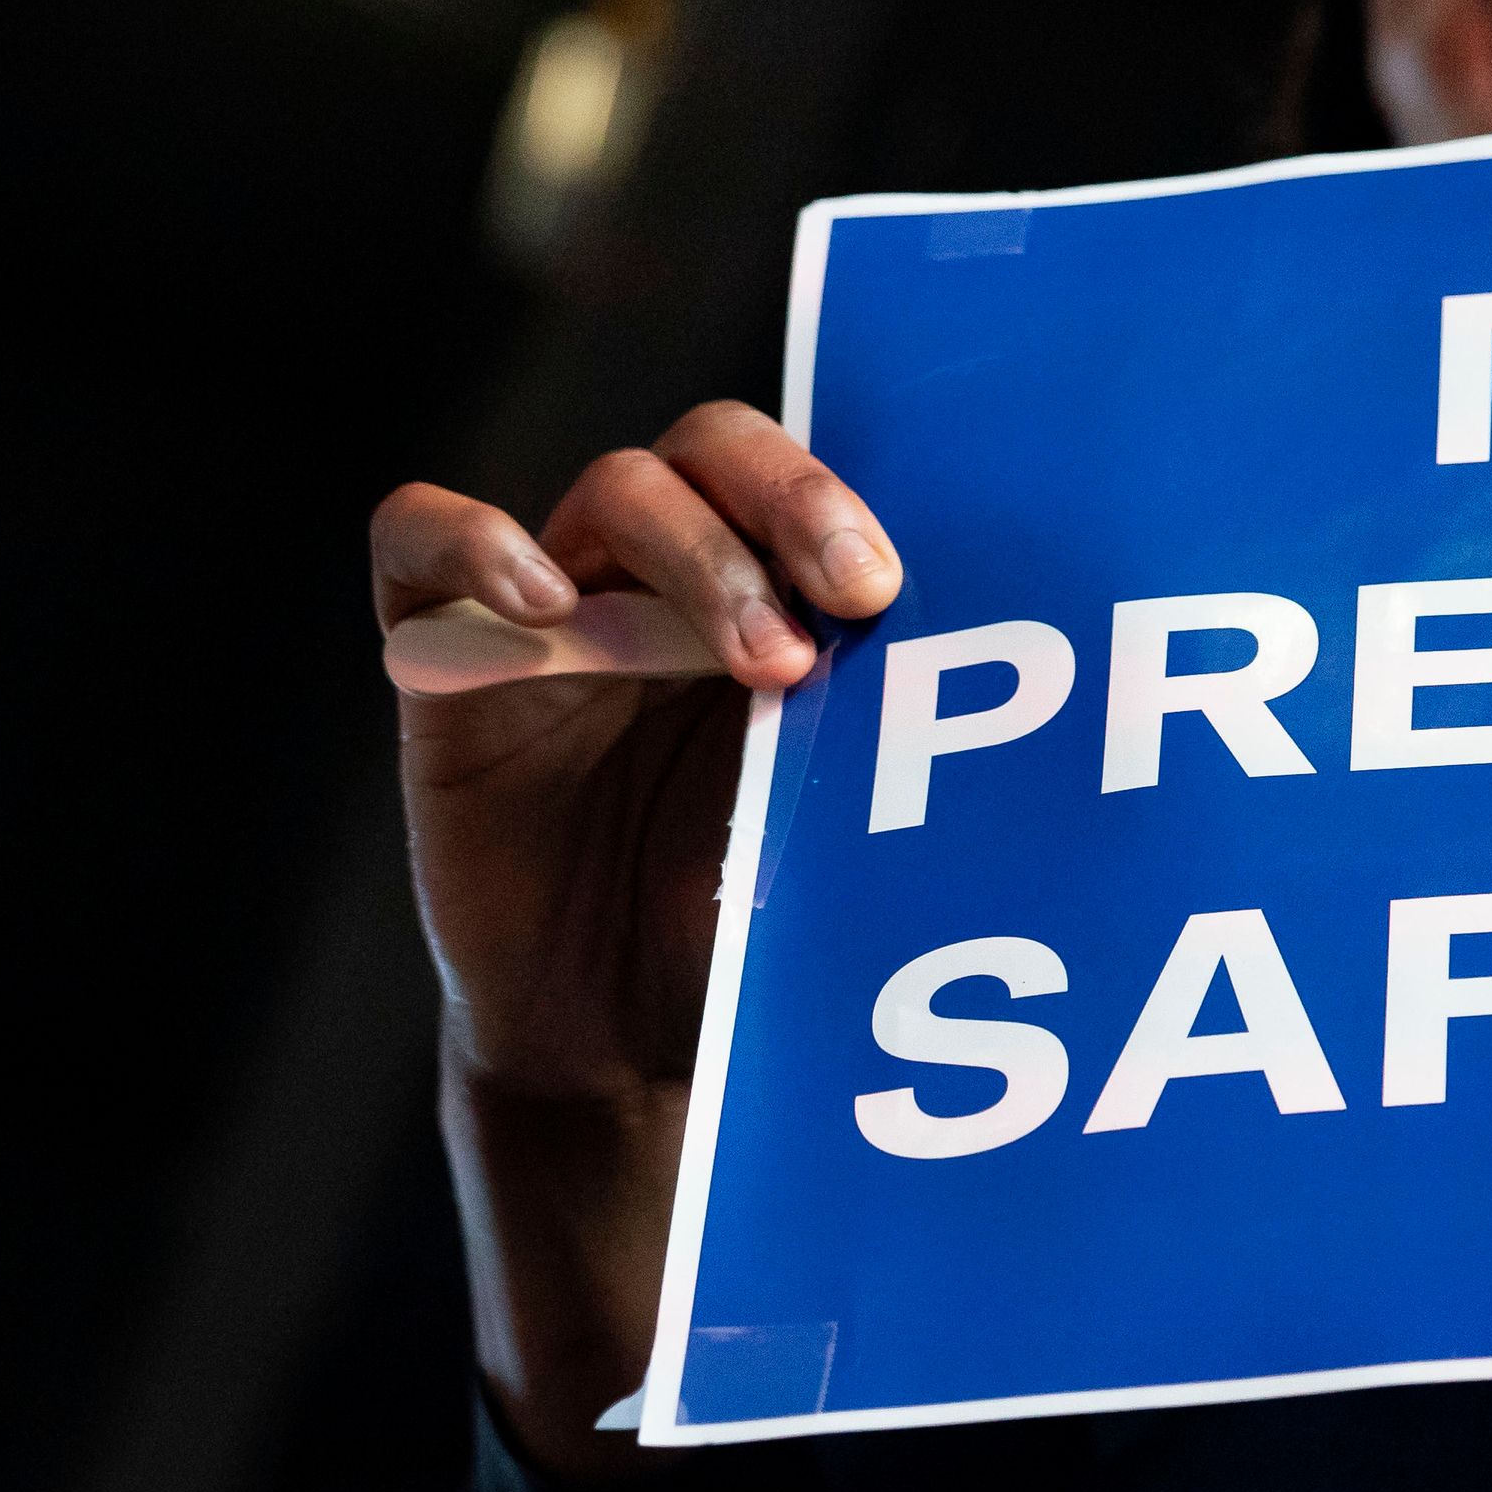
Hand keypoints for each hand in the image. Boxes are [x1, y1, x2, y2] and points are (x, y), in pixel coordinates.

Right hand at [372, 402, 902, 1469]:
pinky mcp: (446, 663)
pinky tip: (538, 601)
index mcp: (777, 585)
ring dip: (694, 559)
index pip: (803, 465)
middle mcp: (669, 575)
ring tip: (758, 661)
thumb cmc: (764, 919)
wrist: (635, 1043)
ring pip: (610, 493)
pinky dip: (472, 543)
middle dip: (789, 505)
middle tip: (850, 600)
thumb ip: (908, 725)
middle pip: (711, 448)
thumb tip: (1072, 681)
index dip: (845, 495)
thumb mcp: (852, 813)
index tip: (899, 586)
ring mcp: (559, 608)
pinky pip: (418, 542)